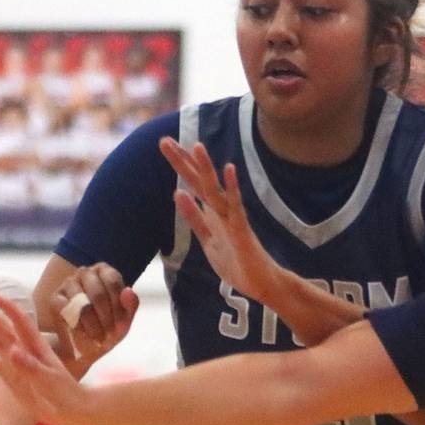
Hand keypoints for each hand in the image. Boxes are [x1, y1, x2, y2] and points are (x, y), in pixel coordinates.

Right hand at [0, 290, 91, 424]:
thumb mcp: (50, 381)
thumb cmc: (63, 392)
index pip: (21, 323)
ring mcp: (10, 358)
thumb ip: (31, 367)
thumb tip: (12, 351)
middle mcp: (20, 347)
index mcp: (34, 346)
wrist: (66, 408)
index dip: (9, 310)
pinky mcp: (4, 371)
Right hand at [46, 263, 138, 364]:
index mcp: (105, 271)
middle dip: (105, 320)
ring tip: (97, 338)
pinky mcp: (56, 298)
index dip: (118, 308)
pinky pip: (67, 311)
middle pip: (98, 294)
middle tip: (108, 336)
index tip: (119, 326)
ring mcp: (69, 283)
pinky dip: (78, 327)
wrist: (85, 346)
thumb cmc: (108, 328)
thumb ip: (131, 305)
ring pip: (82, 305)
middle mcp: (85, 272)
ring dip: (92, 326)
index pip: (113, 282)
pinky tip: (83, 334)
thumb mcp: (124, 319)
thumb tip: (128, 291)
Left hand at [159, 137, 282, 303]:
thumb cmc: (236, 262)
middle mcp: (222, 210)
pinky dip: (233, 189)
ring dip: (206, 169)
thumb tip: (178, 193)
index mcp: (212, 212)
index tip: (165, 144)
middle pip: (199, 181)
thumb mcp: (207, 239)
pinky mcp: (243, 231)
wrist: (261, 284)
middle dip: (182, 161)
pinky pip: (237, 208)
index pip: (193, 183)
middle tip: (163, 140)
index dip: (180, 164)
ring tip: (196, 146)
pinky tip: (230, 169)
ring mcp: (233, 218)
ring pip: (216, 190)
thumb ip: (194, 217)